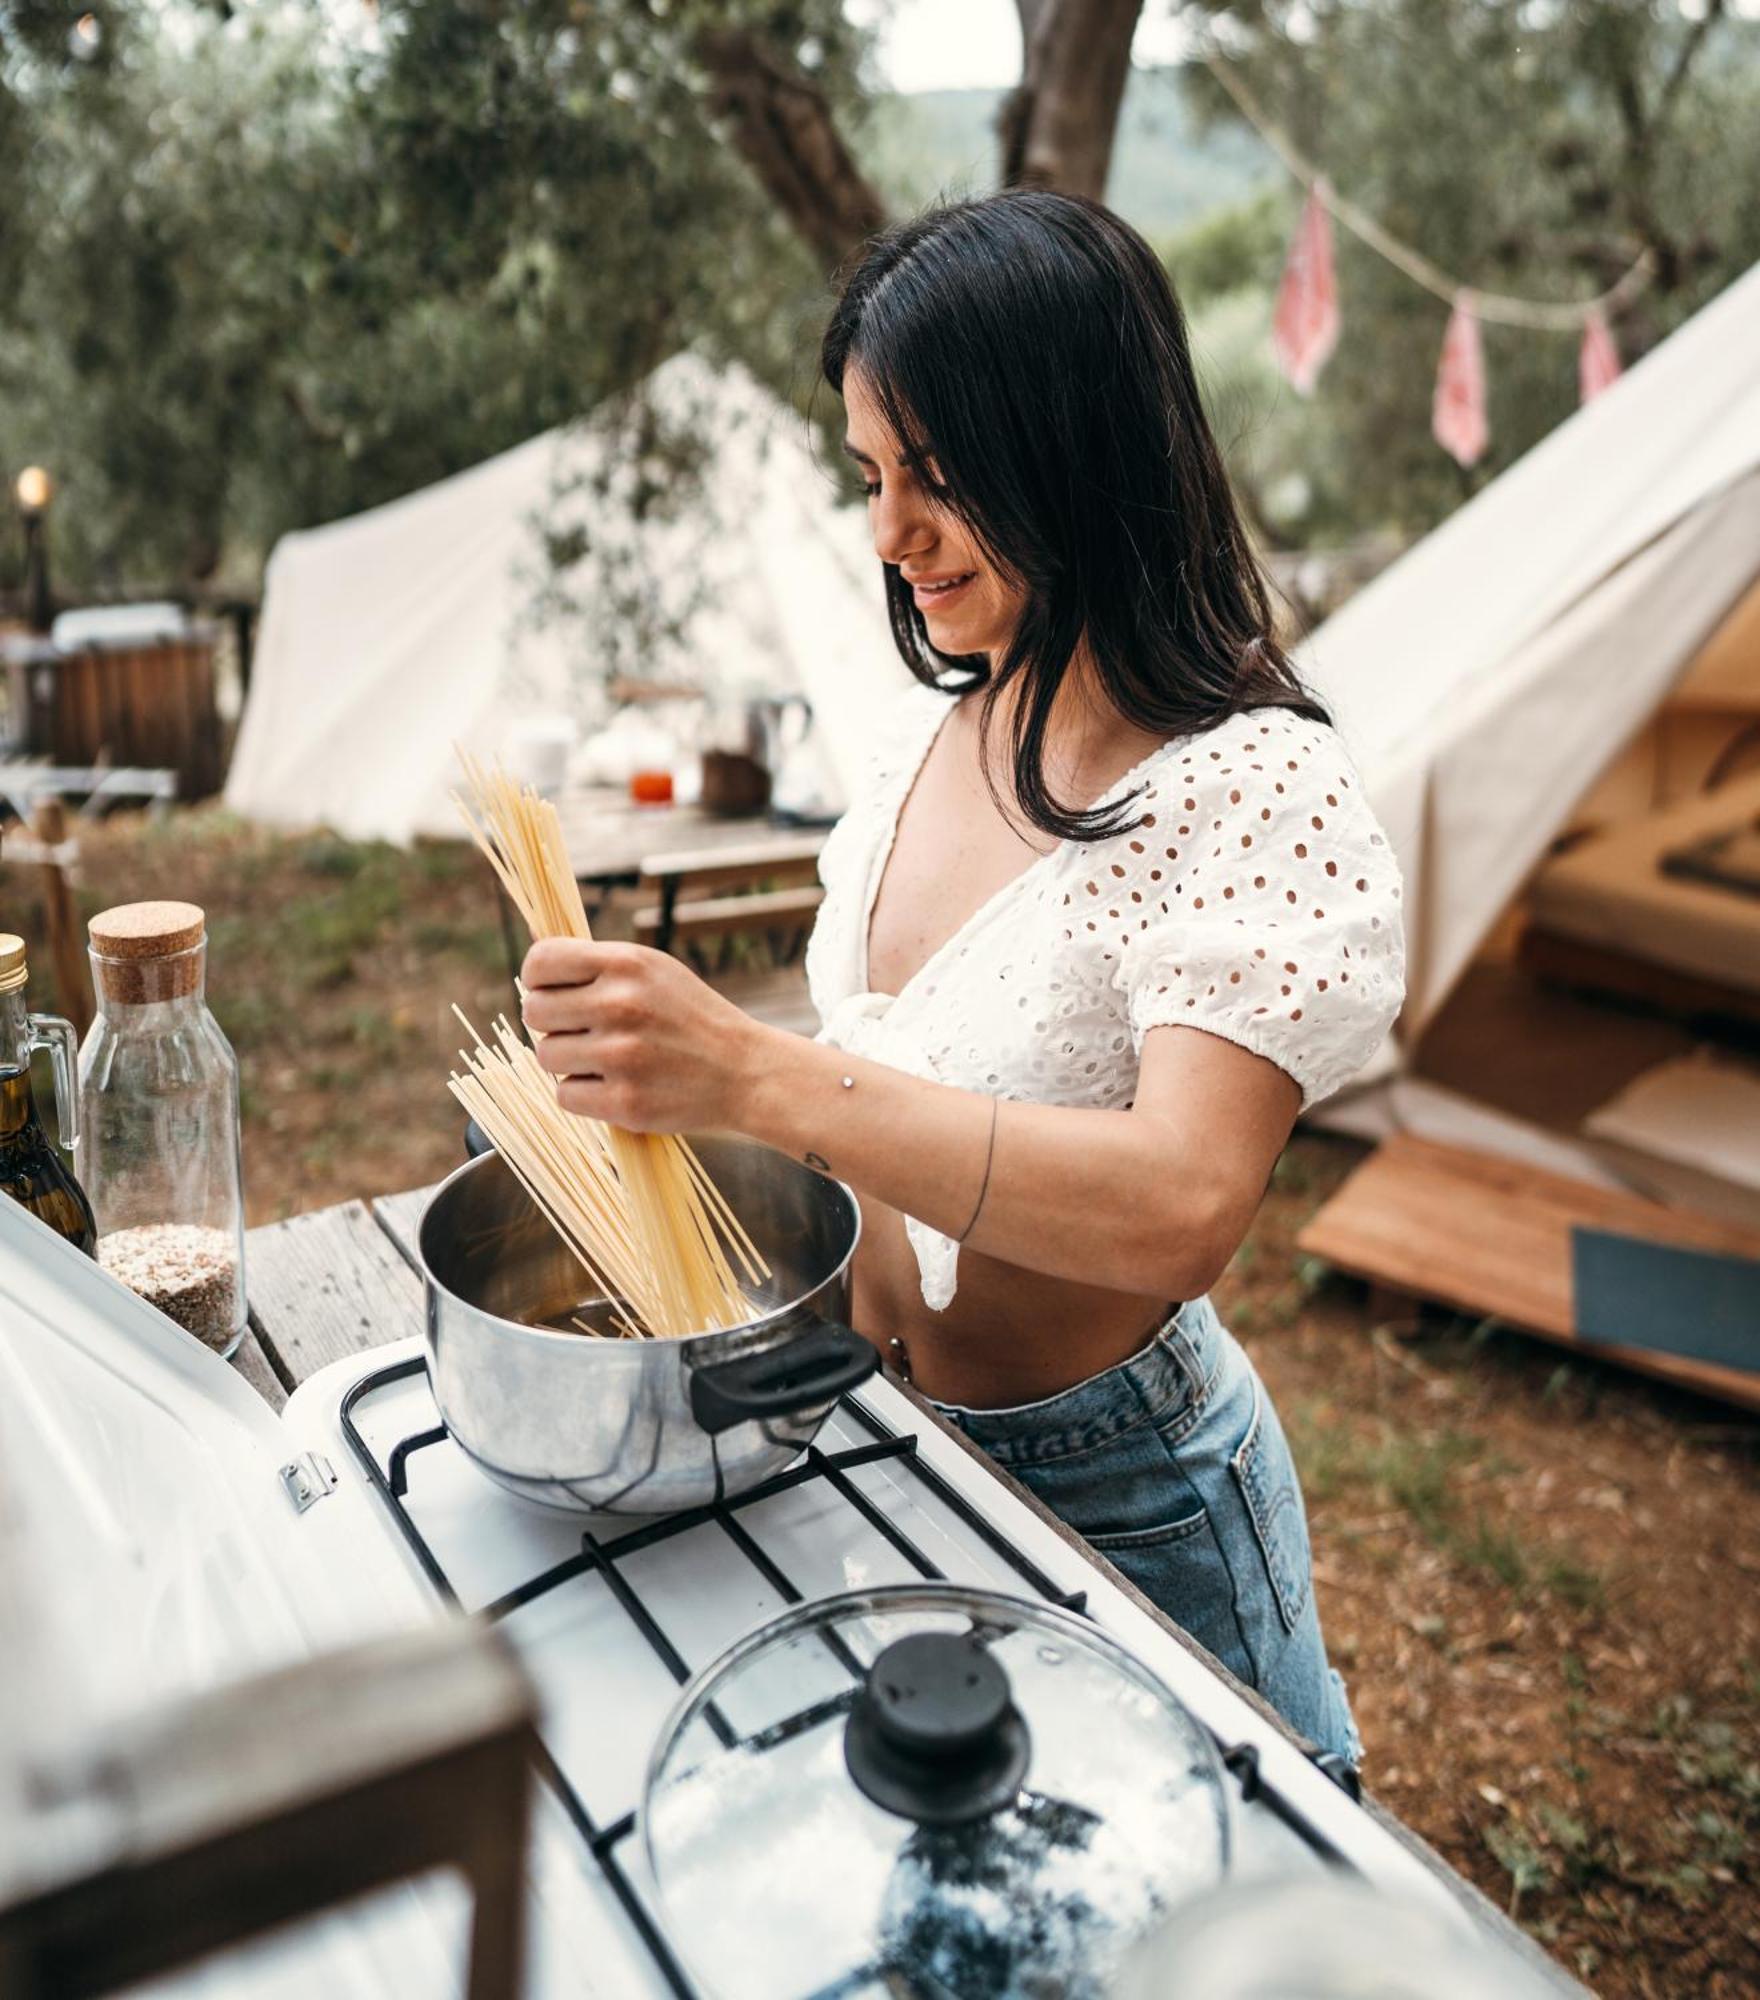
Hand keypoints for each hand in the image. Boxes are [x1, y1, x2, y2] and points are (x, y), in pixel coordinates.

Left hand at [520, 939, 767, 1132]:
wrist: (744, 1072)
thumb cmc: (689, 1018)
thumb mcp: (652, 970)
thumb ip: (597, 966)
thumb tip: (534, 969)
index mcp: (626, 963)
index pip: (540, 962)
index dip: (538, 979)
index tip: (554, 992)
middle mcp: (620, 1004)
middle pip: (534, 1012)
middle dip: (553, 1024)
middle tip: (585, 1030)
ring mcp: (621, 1055)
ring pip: (546, 1057)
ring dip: (569, 1062)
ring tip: (607, 1059)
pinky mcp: (624, 1101)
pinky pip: (565, 1097)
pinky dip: (585, 1095)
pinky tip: (617, 1085)